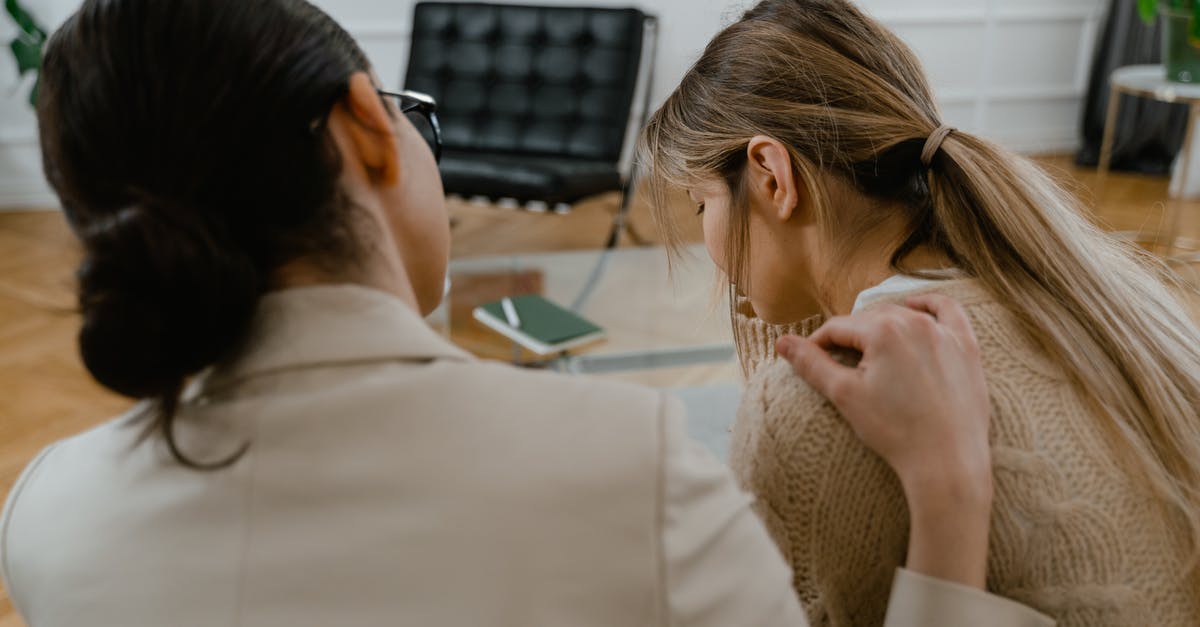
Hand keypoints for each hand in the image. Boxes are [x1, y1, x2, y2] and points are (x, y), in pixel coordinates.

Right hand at [776, 294, 992, 587]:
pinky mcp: (966, 347)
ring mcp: (945, 333)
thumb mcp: (845, 395)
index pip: (838, 328)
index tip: (809, 361)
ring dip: (881, 325)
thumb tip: (781, 342)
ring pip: (903, 314)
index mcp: (882, 330)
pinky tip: (914, 309)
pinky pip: (948, 312)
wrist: (947, 462)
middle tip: (838, 363)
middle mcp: (915, 322)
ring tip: (869, 348)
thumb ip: (811, 363)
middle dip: (850, 337)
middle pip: (869, 319)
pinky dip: (929, 306)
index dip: (818, 344)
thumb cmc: (895, 431)